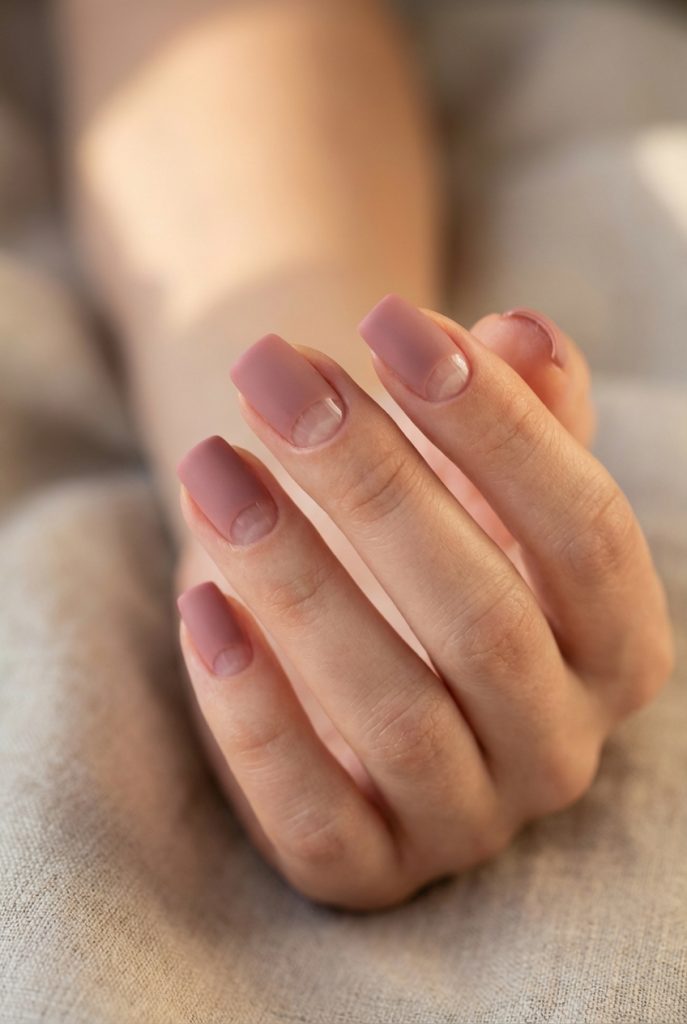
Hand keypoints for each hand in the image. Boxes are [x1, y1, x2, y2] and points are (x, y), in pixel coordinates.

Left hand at [175, 295, 672, 909]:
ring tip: (213, 466)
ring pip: (395, 714)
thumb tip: (523, 332)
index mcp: (619, 646)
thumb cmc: (437, 541)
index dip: (496, 423)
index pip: (585, 532)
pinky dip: (254, 713)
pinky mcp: (368, 867)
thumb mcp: (486, 479)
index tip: (392, 319)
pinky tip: (200, 605)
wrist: (367, 648)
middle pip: (484, 620)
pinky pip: (315, 817)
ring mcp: (466, 819)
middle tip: (274, 374)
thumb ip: (521, 411)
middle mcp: (559, 745)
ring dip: (296, 579)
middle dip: (373, 484)